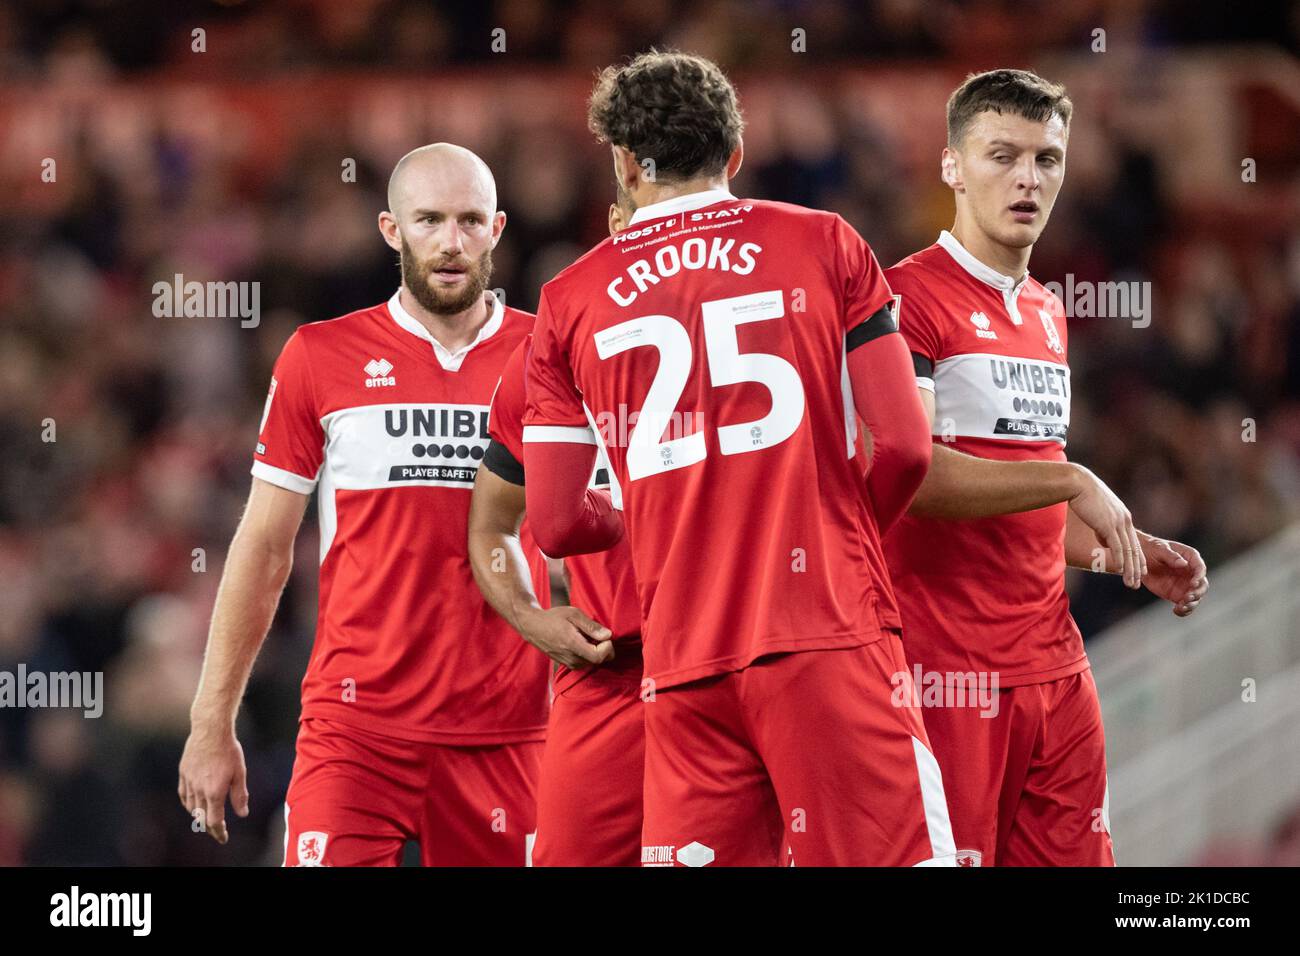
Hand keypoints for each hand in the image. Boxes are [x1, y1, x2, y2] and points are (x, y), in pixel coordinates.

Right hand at [178, 719, 248, 843]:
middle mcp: (198, 789)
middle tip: (217, 831)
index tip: (223, 838)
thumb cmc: (229, 750)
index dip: (219, 832)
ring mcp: (188, 782)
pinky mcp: (183, 773)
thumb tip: (242, 814)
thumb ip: (240, 795)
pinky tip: (194, 805)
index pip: (214, 821)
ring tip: (207, 818)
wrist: (210, 730)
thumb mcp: (239, 772)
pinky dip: (189, 804)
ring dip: (199, 816)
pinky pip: (183, 795)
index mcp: (214, 791)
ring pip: (191, 808)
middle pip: (200, 817)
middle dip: (209, 827)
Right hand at [518, 605, 614, 668]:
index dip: (607, 648)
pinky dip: (588, 654)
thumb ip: (591, 626)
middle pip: (598, 661)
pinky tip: (582, 642)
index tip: (605, 636)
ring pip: (592, 663)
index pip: (598, 657)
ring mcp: (568, 663)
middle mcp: (571, 658)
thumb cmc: (554, 618)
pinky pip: (584, 663)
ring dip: (595, 651)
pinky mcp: (566, 664)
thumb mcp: (574, 615)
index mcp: (573, 645)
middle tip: (597, 634)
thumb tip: (608, 635)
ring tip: (587, 636)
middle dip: (603, 648)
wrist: (533, 627)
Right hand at [1067, 465, 1145, 588]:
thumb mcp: (1097, 510)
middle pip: (1134, 548)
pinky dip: (1121, 560)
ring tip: (1131, 583)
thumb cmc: (1082, 493)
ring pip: (1128, 550)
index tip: (1140, 570)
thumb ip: (1103, 524)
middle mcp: (1124, 520)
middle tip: (1137, 582)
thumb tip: (1103, 539)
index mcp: (1123, 516)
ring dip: (1130, 569)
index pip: (1133, 540)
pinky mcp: (1108, 525)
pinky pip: (1117, 546)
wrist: (1077, 483)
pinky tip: (1122, 570)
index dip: (1138, 557)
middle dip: (1137, 568)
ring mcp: (1117, 522)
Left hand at [1139, 534, 1208, 615]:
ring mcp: (1185, 585)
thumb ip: (1171, 556)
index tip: (1193, 583)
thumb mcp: (1159, 548)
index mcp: (1191, 558)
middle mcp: (1191, 573)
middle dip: (1197, 592)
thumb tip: (1183, 564)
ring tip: (1181, 606)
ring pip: (1195, 597)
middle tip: (1188, 597)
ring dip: (1192, 604)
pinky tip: (1177, 611)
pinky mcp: (1177, 594)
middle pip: (1202, 585)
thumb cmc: (1151, 548)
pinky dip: (1184, 610)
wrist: (1139, 558)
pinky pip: (1184, 604)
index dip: (1199, 577)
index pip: (1200, 568)